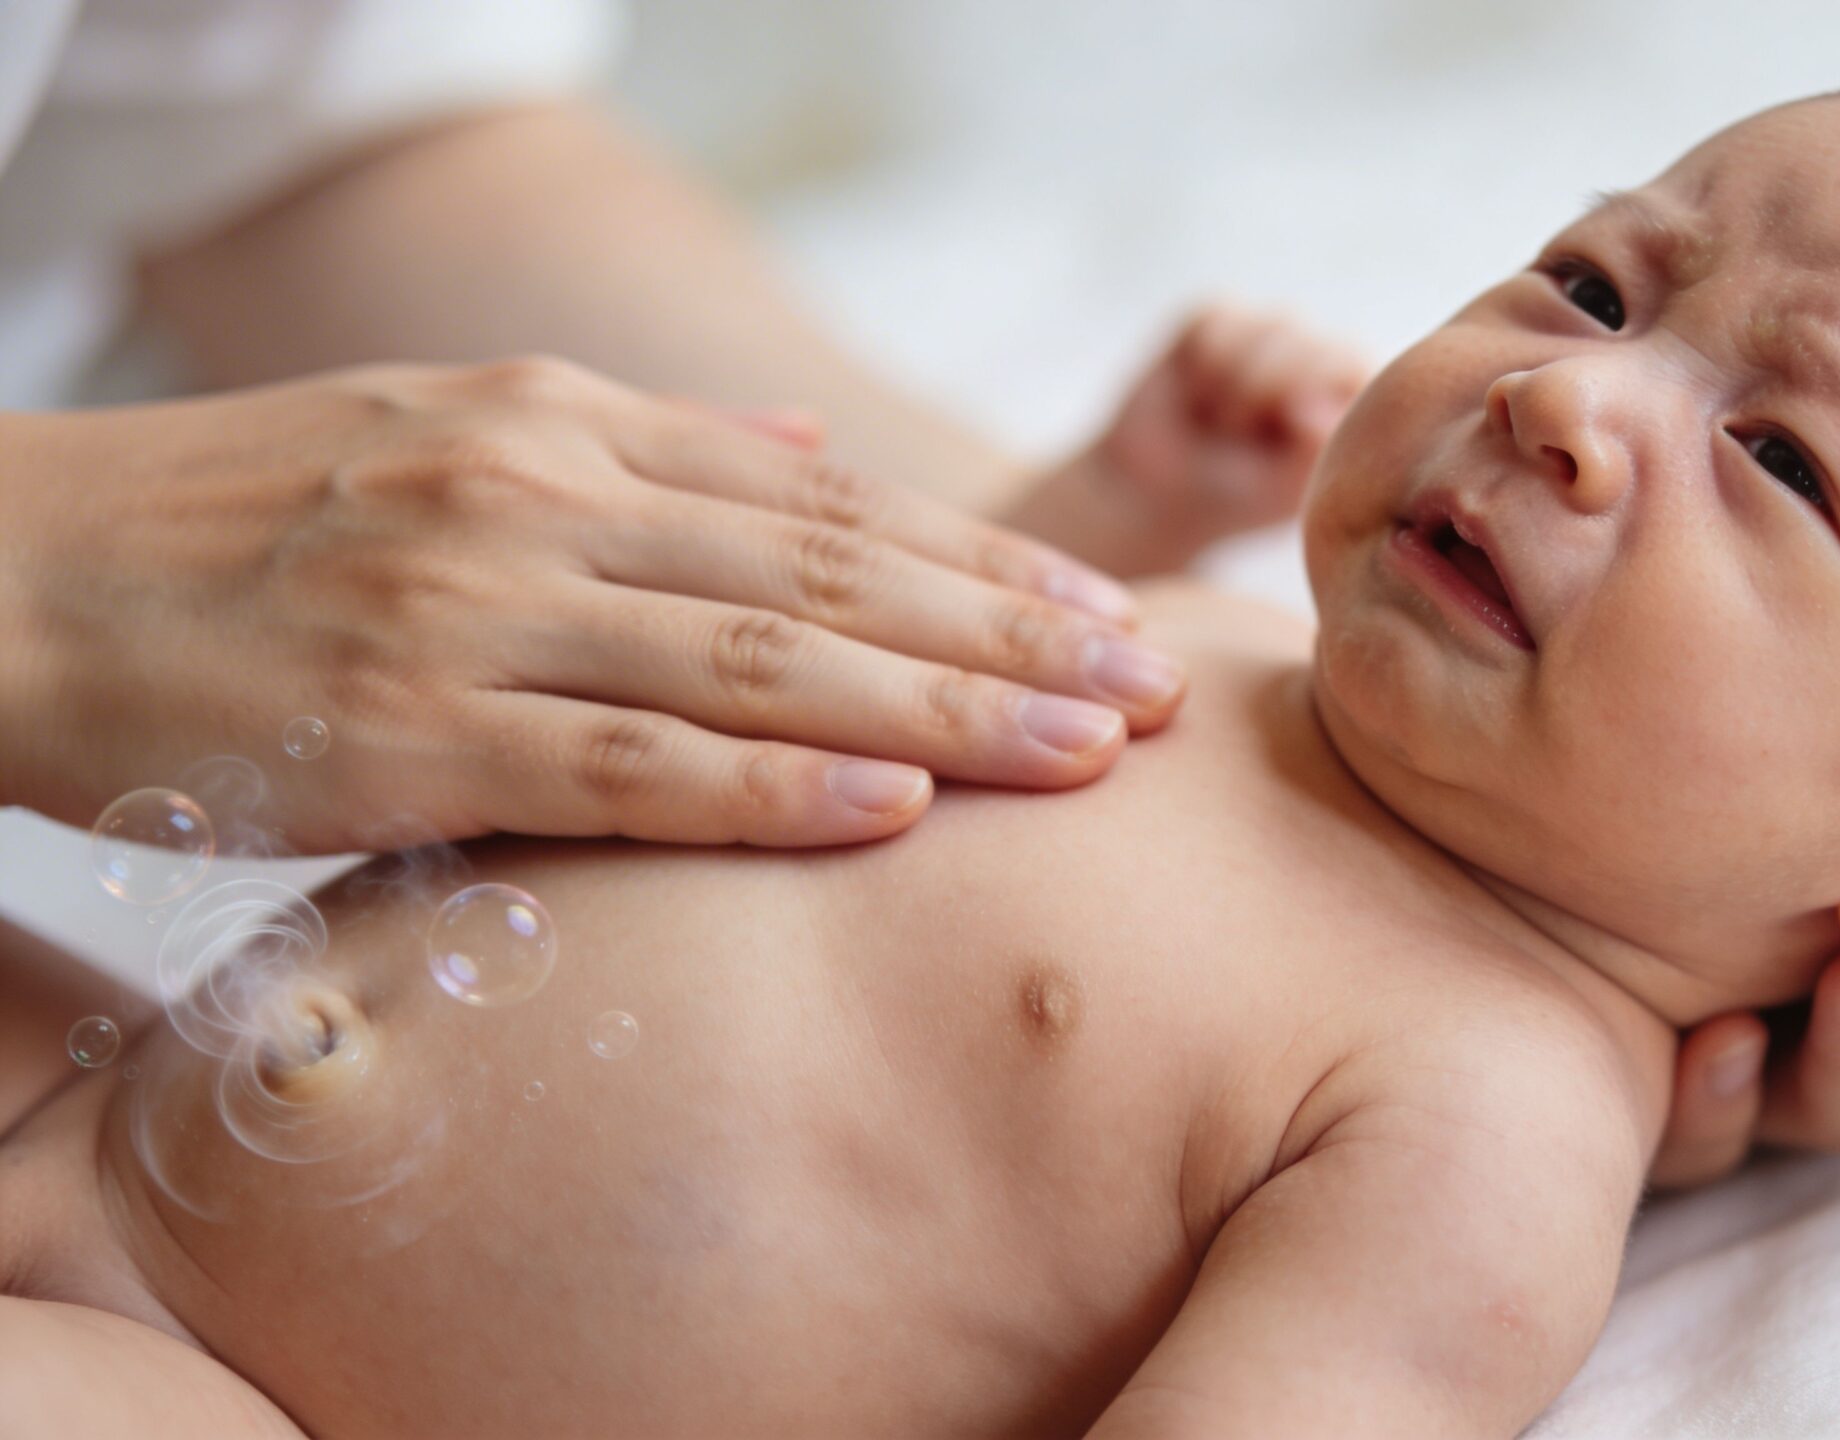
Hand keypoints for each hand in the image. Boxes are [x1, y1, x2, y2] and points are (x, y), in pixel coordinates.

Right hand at [0, 358, 1188, 853]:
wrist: (11, 573)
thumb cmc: (243, 526)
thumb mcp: (451, 438)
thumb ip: (647, 456)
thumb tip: (810, 461)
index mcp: (568, 430)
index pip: (827, 509)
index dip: (985, 567)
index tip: (1110, 617)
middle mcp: (547, 496)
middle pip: (831, 576)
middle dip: (1010, 634)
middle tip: (1152, 687)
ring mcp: (480, 604)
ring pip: (761, 660)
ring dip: (941, 705)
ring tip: (1083, 748)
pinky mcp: (409, 723)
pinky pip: (625, 760)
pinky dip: (769, 783)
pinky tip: (893, 805)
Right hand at [1003, 302, 1369, 576]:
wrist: (1160, 493)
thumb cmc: (1239, 496)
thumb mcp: (1287, 487)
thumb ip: (1315, 447)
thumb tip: (1314, 406)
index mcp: (1355, 394)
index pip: (1359, 366)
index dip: (1315, 398)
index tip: (1287, 435)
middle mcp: (1323, 353)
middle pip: (1315, 344)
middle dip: (1268, 395)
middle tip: (1242, 437)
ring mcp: (1274, 330)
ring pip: (1269, 328)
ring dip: (1232, 387)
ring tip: (1221, 422)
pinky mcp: (1221, 316)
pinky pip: (1217, 321)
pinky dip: (1200, 365)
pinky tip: (1195, 393)